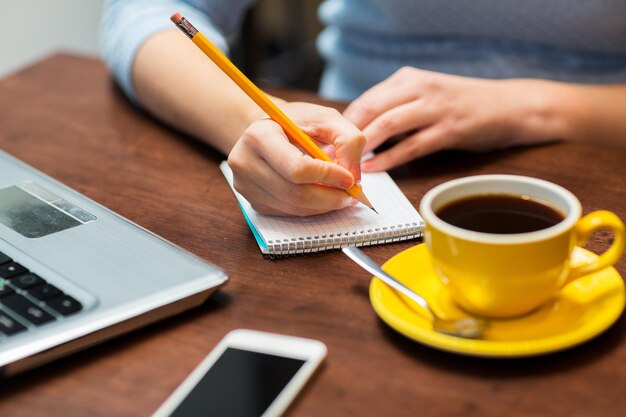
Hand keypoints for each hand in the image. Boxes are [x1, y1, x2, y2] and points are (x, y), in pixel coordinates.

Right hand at [228, 102, 365, 215]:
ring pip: (294, 208)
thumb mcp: (326, 118)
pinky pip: (288, 213)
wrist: (269, 131)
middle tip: (351, 193)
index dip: (328, 176)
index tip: (350, 178)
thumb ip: (348, 140)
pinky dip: (312, 209)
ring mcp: (246, 186)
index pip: (297, 168)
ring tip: (340, 193)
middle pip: (295, 193)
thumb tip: (353, 176)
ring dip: (324, 205)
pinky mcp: (253, 202)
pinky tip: (321, 195)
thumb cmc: (296, 123)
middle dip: (330, 197)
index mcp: (259, 136)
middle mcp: (245, 163)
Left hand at [344, 67, 550, 170]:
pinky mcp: (450, 128)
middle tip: (331, 158)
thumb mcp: (423, 95)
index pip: (364, 101)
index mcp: (407, 78)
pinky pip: (413, 145)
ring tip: (348, 165)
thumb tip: (357, 133)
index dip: (342, 125)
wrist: (509, 106)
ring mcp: (435, 107)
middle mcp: (419, 87)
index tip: (328, 145)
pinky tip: (375, 169)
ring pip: (388, 124)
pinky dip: (390, 159)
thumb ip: (394, 108)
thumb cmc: (460, 104)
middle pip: (370, 110)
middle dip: (347, 136)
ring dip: (364, 147)